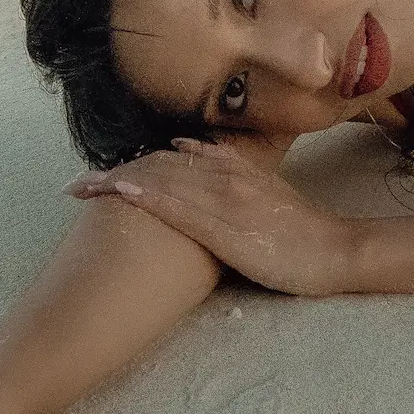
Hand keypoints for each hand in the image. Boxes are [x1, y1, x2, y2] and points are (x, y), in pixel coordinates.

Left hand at [69, 140, 358, 297]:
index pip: (174, 162)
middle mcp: (225, 178)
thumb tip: (207, 168)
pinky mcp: (225, 228)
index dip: (137, 165)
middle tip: (77, 182)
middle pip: (158, 169)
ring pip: (162, 183)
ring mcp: (224, 201)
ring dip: (118, 183)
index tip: (105, 173)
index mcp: (235, 172)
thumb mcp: (270, 197)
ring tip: (81, 187)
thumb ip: (239, 182)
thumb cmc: (306, 233)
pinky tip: (121, 192)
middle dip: (115, 175)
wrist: (336, 250)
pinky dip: (148, 196)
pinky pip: (180, 208)